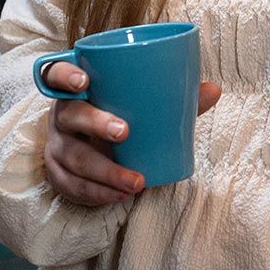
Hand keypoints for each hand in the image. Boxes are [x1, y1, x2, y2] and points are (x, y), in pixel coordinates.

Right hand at [42, 61, 222, 206]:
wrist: (89, 150)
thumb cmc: (117, 116)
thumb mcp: (135, 104)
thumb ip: (172, 96)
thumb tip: (213, 89)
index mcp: (75, 89)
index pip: (56, 73)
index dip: (66, 75)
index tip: (85, 80)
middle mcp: (61, 115)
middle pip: (70, 115)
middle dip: (96, 123)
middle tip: (125, 132)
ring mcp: (57, 147)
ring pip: (75, 158)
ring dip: (106, 172)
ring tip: (136, 181)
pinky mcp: (59, 176)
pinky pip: (75, 187)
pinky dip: (99, 193)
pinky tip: (120, 196)